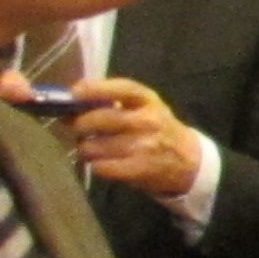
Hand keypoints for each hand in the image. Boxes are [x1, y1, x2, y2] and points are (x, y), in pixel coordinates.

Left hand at [65, 76, 205, 199]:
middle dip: (80, 125)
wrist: (189, 160)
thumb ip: (112, 103)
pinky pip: (100, 166)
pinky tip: (103, 163)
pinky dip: (96, 165)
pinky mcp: (139, 169)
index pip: (121, 89)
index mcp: (148, 100)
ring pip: (93, 146)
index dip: (95, 89)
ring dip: (86, 149)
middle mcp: (147, 120)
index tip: (74, 92)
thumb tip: (69, 104)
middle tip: (80, 130)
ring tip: (93, 149)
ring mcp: (144, 146)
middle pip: (99, 119)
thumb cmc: (158, 129)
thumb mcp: (145, 108)